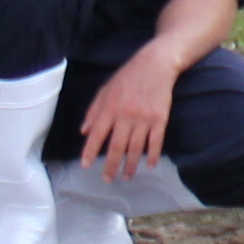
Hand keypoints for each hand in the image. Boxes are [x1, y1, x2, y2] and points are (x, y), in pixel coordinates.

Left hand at [78, 47, 179, 174]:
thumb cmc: (128, 76)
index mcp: (110, 108)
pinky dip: (152, 155)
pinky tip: (149, 165)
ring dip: (130, 165)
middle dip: (111, 165)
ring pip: (136, 148)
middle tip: (107, 179)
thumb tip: (83, 132)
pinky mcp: (160, 119)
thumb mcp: (105, 90)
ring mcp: (144, 119)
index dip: (90, 151)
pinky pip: (156, 141)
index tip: (87, 165)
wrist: (156, 65)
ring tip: (126, 176)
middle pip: (117, 146)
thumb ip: (94, 111)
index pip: (97, 135)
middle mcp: (126, 116)